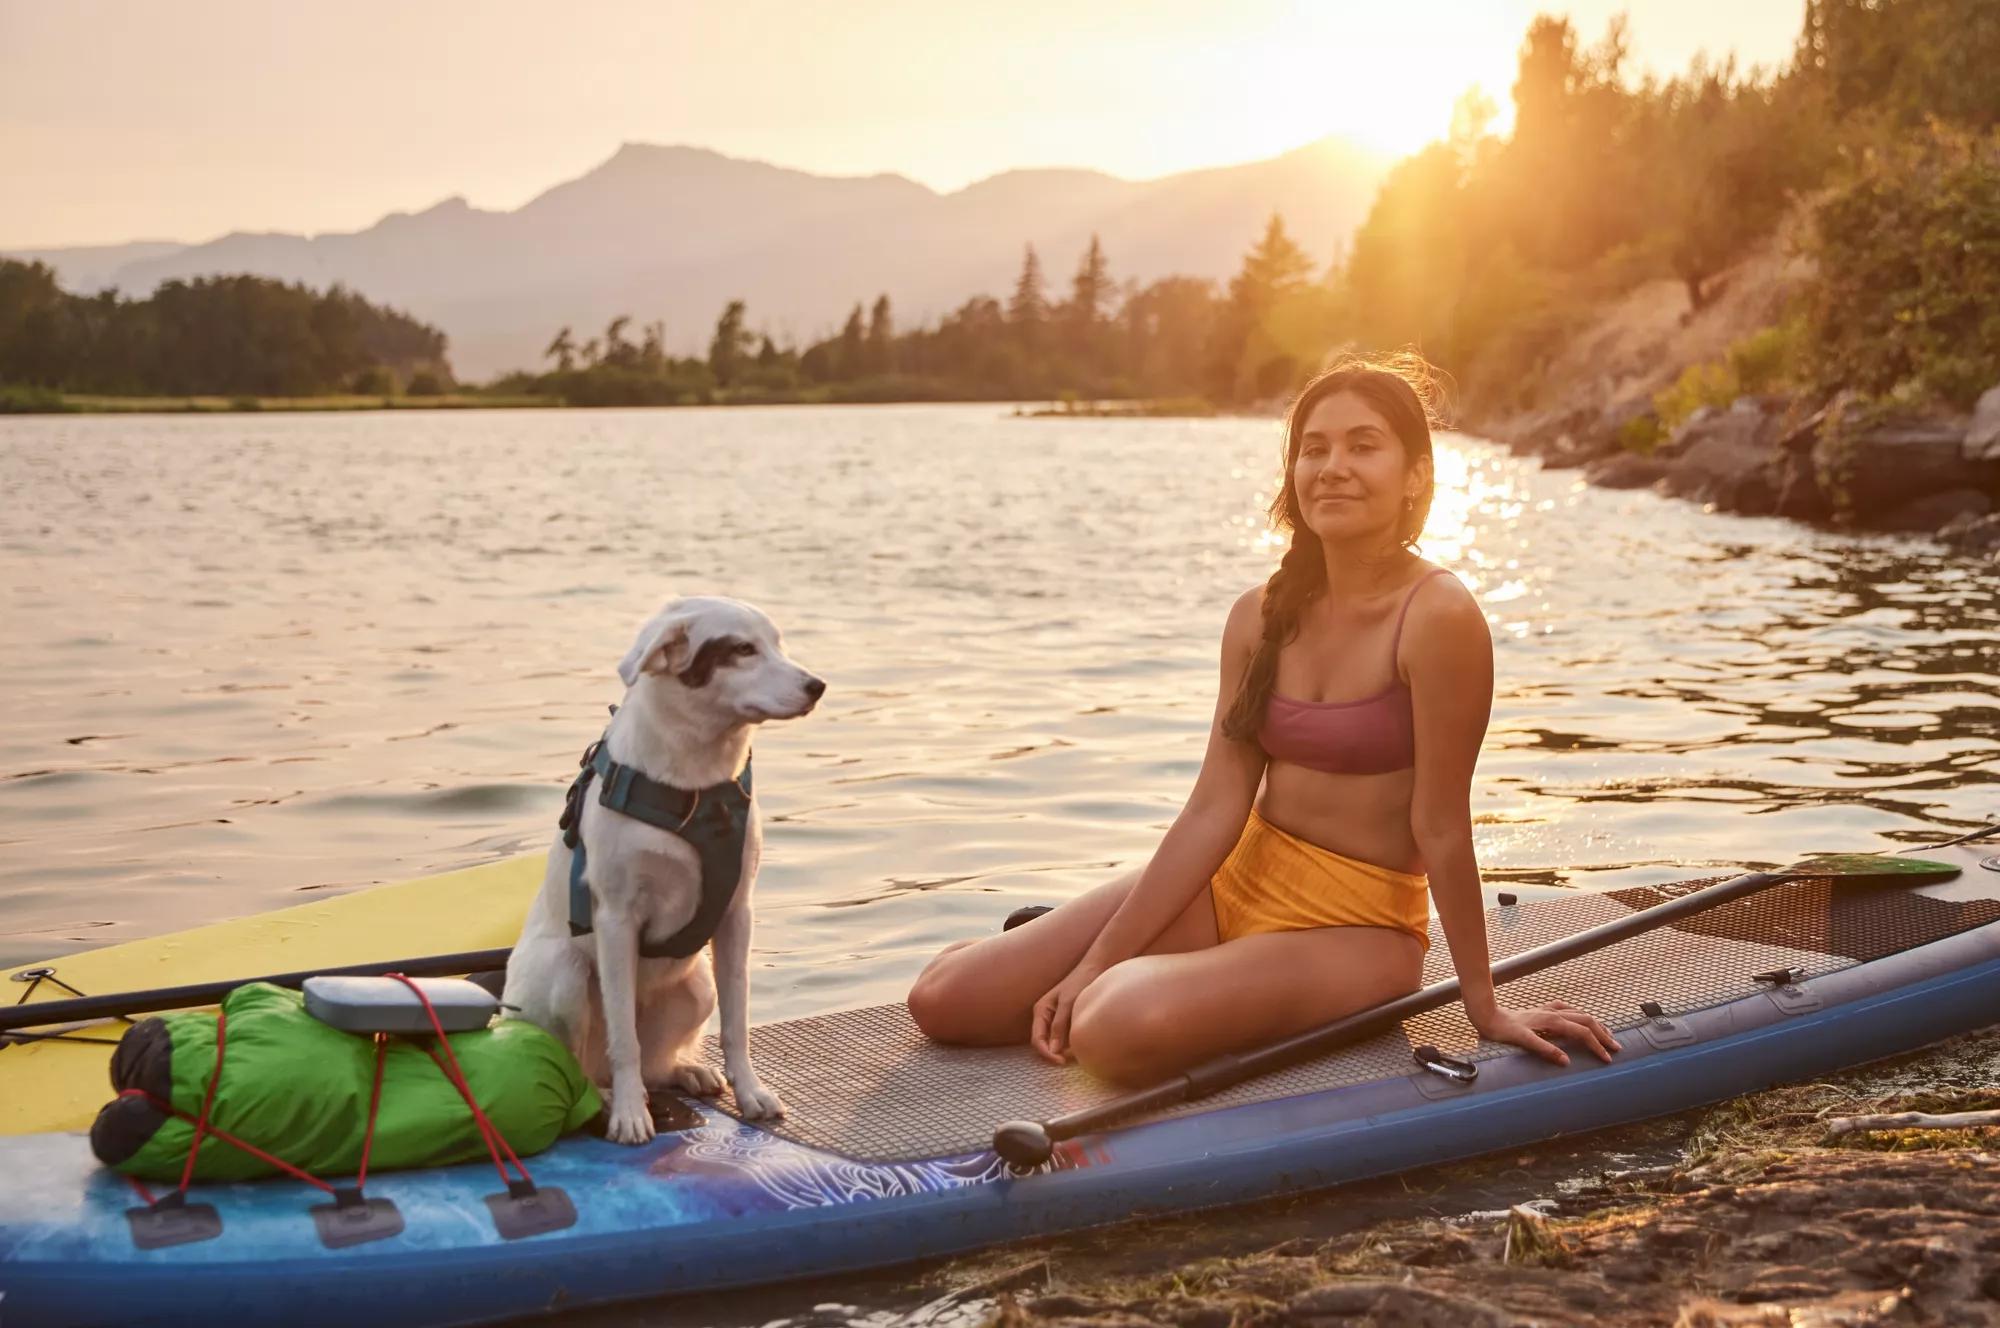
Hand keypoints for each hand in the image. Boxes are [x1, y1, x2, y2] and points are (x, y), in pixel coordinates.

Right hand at [1030, 962, 1103, 1064]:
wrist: (1097, 967)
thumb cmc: (1081, 981)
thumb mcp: (1069, 1003)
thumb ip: (1060, 1025)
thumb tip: (1053, 1050)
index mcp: (1041, 1011)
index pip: (1037, 1040)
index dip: (1047, 1054)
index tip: (1062, 1062)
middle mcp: (1045, 1017)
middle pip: (1044, 1043)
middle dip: (1054, 1054)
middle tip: (1072, 1061)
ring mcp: (1056, 1019)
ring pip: (1055, 1042)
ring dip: (1063, 1051)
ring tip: (1079, 1054)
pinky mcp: (1067, 1020)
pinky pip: (1065, 1037)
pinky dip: (1071, 1045)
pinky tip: (1082, 1045)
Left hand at [1473, 1000, 1619, 1066]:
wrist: (1486, 1015)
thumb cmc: (1502, 1030)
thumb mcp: (1522, 1041)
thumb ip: (1544, 1049)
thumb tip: (1566, 1061)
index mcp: (1552, 1021)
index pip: (1582, 1033)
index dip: (1597, 1046)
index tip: (1607, 1059)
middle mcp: (1553, 1013)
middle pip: (1587, 1021)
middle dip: (1603, 1034)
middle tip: (1616, 1048)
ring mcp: (1548, 1010)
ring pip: (1580, 1014)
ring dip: (1595, 1024)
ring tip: (1607, 1034)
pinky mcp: (1542, 1011)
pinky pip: (1567, 1010)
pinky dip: (1579, 1016)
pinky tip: (1579, 1019)